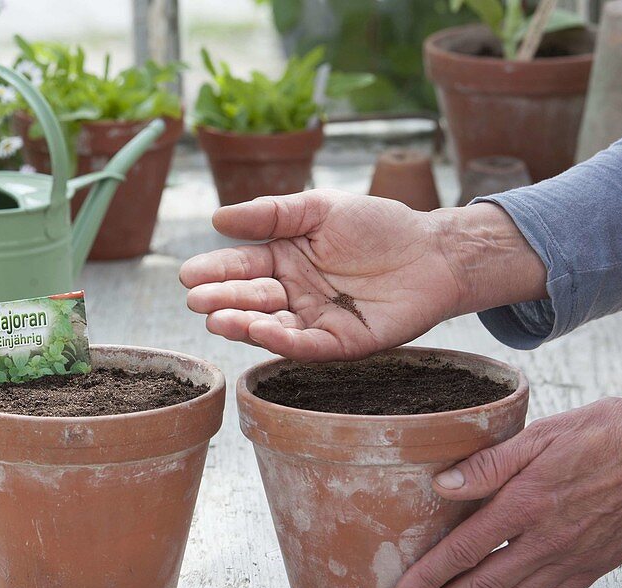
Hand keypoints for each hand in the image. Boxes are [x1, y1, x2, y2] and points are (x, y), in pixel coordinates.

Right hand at [179, 191, 546, 360]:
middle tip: (196, 300)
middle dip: (221, 300)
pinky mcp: (340, 342)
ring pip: (270, 326)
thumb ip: (272, 214)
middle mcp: (293, 294)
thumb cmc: (378, 226)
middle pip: (250, 299)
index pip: (242, 267)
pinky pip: (306, 344)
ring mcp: (314, 321)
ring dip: (242, 324)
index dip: (215, 271)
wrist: (433, 251)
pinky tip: (258, 330)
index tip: (188, 275)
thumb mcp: (320, 209)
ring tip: (217, 319)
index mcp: (284, 260)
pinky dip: (281, 340)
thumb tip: (218, 218)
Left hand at [393, 391, 621, 587]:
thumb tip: (442, 485)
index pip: (467, 549)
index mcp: (529, 502)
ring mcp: (574, 557)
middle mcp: (549, 538)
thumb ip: (489, 463)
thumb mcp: (541, 434)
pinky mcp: (595, 565)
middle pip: (485, 586)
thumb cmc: (605, 433)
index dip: (432, 575)